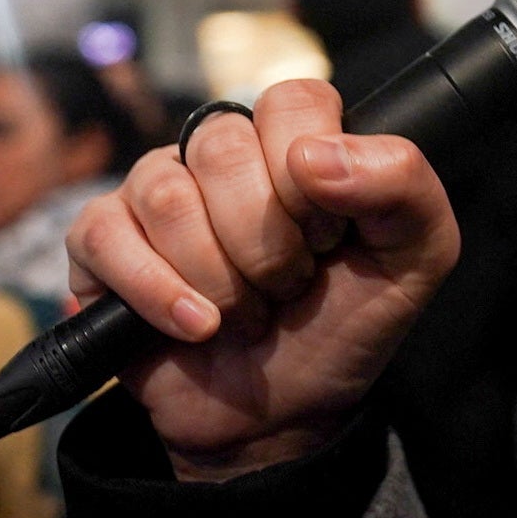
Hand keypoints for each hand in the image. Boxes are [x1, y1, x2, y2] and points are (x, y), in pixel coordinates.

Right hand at [67, 78, 460, 480]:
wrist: (283, 416)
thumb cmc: (343, 326)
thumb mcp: (414, 261)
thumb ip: (404, 185)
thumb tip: (317, 155)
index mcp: (293, 140)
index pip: (292, 101)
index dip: (310, 176)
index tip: (329, 239)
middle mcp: (219, 153)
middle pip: (222, 148)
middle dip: (267, 244)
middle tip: (287, 285)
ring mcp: (154, 190)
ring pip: (167, 197)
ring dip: (220, 279)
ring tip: (245, 313)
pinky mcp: (101, 240)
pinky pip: (105, 237)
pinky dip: (159, 294)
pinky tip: (196, 328)